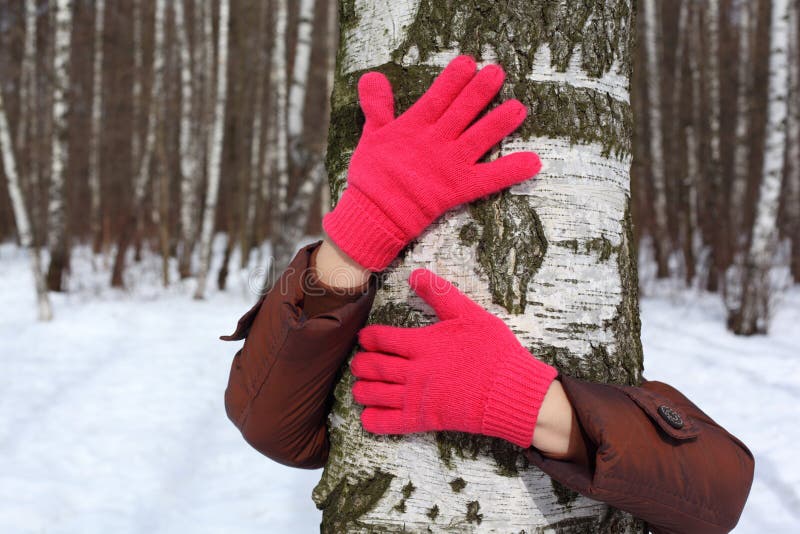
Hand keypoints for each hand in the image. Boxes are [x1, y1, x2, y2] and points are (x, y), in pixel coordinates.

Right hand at [323, 56, 541, 271]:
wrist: (374, 213)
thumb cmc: (372, 175)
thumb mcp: (372, 135)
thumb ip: (377, 106)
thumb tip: (372, 76)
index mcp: (414, 127)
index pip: (438, 96)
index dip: (453, 79)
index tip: (468, 62)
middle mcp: (436, 141)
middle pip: (463, 111)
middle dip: (481, 91)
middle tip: (498, 72)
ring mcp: (450, 164)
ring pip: (480, 137)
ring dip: (500, 123)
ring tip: (519, 108)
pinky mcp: (459, 188)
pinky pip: (490, 178)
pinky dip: (511, 171)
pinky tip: (533, 162)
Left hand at [351, 269, 557, 447]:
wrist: (512, 390)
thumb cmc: (495, 351)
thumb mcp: (471, 314)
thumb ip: (441, 294)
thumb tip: (416, 273)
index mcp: (423, 344)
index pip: (382, 339)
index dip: (368, 338)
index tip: (364, 338)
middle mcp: (415, 371)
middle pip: (373, 367)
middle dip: (361, 364)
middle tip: (359, 362)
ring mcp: (418, 397)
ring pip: (375, 394)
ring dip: (362, 389)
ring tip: (360, 386)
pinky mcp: (425, 420)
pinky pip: (389, 423)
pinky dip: (373, 420)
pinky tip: (368, 415)